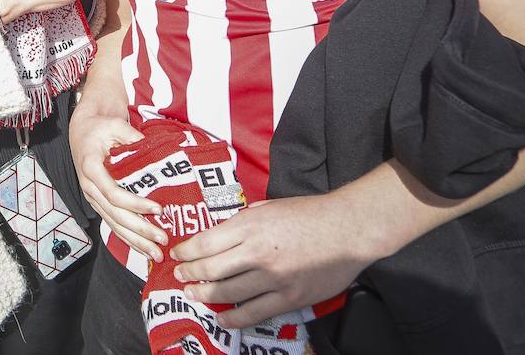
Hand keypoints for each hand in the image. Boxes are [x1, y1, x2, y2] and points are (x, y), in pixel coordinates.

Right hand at [69, 106, 166, 261]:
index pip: (113, 193)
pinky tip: (142, 248)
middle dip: (139, 230)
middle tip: (162, 239)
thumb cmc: (100, 126)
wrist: (82, 129)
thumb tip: (159, 157)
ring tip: (156, 253)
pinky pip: (112, 223)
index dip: (136, 204)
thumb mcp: (116, 125)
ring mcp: (92, 196)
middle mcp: (89, 186)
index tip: (158, 209)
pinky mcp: (98, 202)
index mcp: (91, 167)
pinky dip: (127, 237)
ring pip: (113, 223)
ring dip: (135, 240)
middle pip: (114, 214)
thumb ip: (135, 140)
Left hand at [171, 193, 379, 328]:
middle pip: (210, 269)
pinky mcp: (290, 297)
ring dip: (204, 295)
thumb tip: (223, 231)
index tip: (177, 255)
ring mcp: (273, 277)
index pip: (204, 243)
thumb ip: (244, 220)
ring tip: (193, 294)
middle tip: (180, 276)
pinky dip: (234, 317)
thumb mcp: (269, 207)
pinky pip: (254, 312)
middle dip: (189, 274)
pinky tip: (222, 318)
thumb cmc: (310, 213)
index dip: (185, 251)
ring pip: (227, 292)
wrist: (348, 229)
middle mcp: (255, 252)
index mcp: (249, 226)